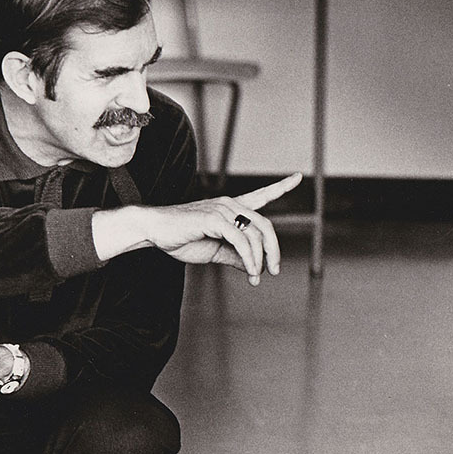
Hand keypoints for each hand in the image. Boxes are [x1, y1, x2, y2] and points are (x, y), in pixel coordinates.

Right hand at [147, 173, 300, 280]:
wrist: (155, 232)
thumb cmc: (182, 239)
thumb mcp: (215, 251)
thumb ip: (236, 256)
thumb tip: (254, 268)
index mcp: (231, 209)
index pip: (261, 196)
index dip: (280, 187)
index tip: (297, 177)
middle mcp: (230, 205)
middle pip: (265, 225)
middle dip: (273, 250)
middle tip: (274, 270)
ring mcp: (222, 209)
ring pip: (255, 234)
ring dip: (259, 259)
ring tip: (255, 275)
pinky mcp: (214, 218)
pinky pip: (241, 240)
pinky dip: (249, 258)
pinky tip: (249, 270)